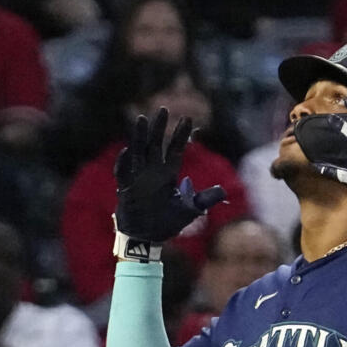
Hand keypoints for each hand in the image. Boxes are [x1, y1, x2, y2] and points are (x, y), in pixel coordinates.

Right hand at [113, 108, 225, 248]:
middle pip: (156, 145)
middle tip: (164, 109)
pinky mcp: (125, 188)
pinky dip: (125, 162)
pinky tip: (128, 150)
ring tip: (143, 119)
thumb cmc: (166, 223)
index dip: (181, 136)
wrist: (146, 238)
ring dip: (140, 136)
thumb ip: (204, 199)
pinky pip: (123, 172)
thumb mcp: (189, 211)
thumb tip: (223, 190)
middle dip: (160, 128)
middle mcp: (152, 172)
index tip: (188, 119)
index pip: (176, 150)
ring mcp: (137, 178)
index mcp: (168, 175)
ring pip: (138, 152)